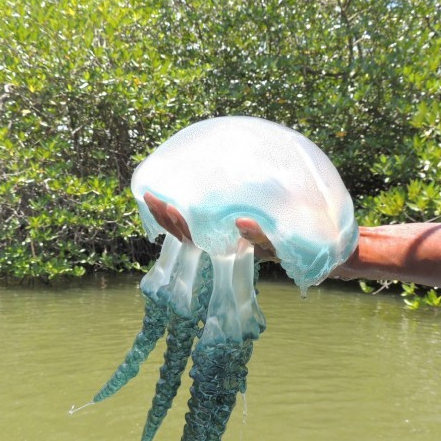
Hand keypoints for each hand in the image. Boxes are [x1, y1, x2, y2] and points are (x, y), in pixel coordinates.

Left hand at [143, 192, 278, 260]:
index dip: (180, 224)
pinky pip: (187, 217)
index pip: (194, 239)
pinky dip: (173, 208)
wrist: (290, 239)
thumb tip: (240, 222)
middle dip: (164, 216)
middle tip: (153, 196)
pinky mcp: (211, 221)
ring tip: (150, 194)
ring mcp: (209, 233)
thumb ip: (259, 235)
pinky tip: (165, 192)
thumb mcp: (274, 243)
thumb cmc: (281, 241)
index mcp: (221, 247)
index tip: (172, 207)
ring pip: (179, 226)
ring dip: (163, 212)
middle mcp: (211, 242)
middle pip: (180, 233)